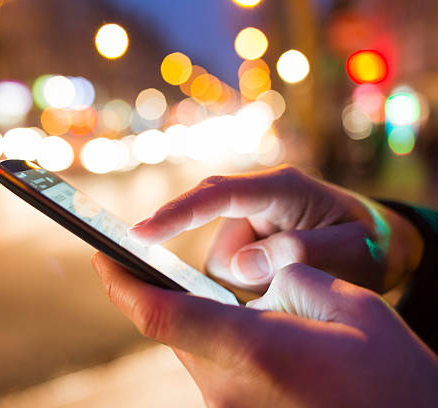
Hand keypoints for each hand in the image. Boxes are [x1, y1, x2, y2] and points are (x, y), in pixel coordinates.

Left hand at [91, 253, 437, 407]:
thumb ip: (290, 276)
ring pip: (191, 349)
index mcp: (254, 350)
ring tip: (219, 298)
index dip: (123, 283)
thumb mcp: (351, 304)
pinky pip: (211, 369)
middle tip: (154, 264)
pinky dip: (213, 342)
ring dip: (193, 318)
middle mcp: (231, 387)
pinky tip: (241, 331)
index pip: (161, 313)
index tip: (103, 256)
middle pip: (172, 328)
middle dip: (160, 294)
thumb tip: (253, 276)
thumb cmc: (390, 374)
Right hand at [129, 165, 422, 292]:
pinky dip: (249, 289)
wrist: (376, 242)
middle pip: (210, 232)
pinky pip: (227, 274)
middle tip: (271, 287)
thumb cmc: (367, 242)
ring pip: (220, 264)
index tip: (141, 233)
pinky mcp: (243, 241)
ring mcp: (246, 221)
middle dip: (232, 269)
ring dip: (248, 286)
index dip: (177, 213)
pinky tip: (280, 285)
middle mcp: (255, 199)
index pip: (219, 195)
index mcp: (281, 188)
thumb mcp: (353, 250)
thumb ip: (302, 253)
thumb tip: (242, 267)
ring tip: (295, 284)